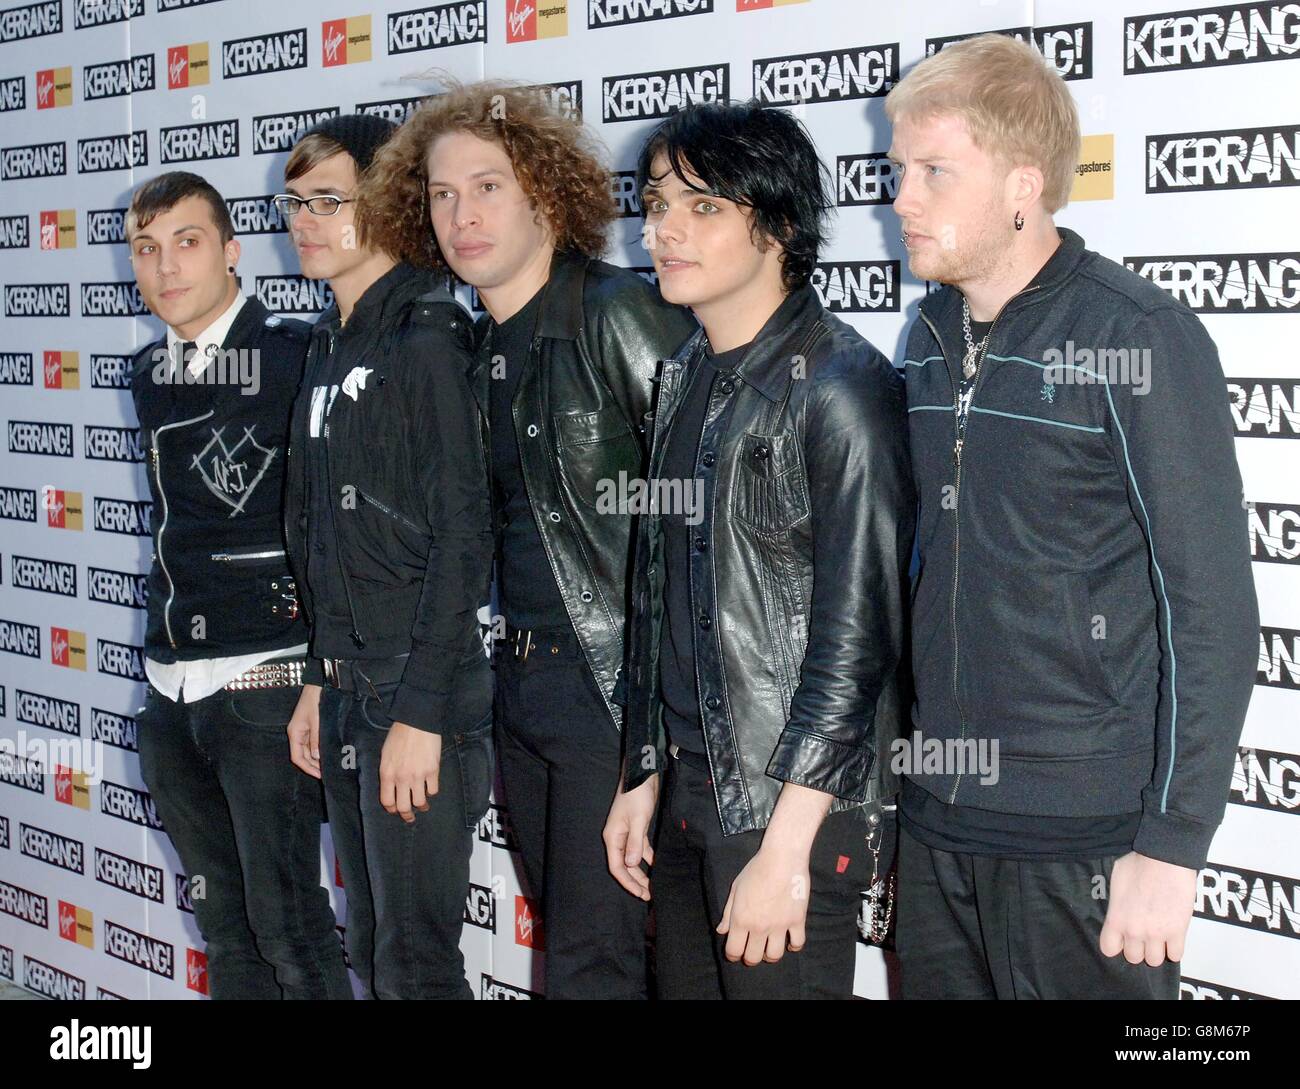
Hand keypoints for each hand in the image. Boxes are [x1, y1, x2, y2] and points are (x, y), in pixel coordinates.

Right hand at [287, 684, 322, 777]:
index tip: (319, 775)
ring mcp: (303, 730)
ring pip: (308, 750)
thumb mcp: (316, 721)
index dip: (308, 768)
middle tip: (326, 773)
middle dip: (313, 765)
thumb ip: (316, 739)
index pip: (297, 757)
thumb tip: (317, 756)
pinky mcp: (310, 727)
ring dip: (316, 758)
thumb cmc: (315, 700)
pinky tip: (328, 753)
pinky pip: (312, 743)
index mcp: (295, 733)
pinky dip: (319, 749)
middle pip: (302, 756)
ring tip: (329, 765)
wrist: (318, 685)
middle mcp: (297, 734)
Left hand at [379, 722, 441, 823]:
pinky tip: (430, 788)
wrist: (417, 722)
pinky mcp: (433, 771)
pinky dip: (431, 792)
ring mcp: (418, 776)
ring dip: (421, 806)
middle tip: (410, 817)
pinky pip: (433, 790)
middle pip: (404, 807)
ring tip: (423, 806)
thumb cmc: (399, 735)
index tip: (395, 810)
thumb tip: (392, 787)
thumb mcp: (385, 754)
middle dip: (407, 815)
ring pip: (419, 802)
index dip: (392, 809)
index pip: (387, 801)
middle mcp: (401, 778)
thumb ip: (387, 772)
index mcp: (387, 774)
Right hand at [603, 774, 658, 899]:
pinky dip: (647, 857)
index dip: (628, 882)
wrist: (642, 775)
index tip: (641, 894)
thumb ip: (635, 842)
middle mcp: (617, 837)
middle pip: (624, 865)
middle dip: (635, 880)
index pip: (617, 867)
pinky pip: (640, 848)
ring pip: (632, 858)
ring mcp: (627, 833)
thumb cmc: (638, 795)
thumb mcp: (638, 819)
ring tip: (652, 885)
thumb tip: (631, 864)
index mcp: (613, 837)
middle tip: (648, 895)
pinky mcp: (637, 827)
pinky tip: (655, 865)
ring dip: (641, 871)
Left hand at [718, 843, 811, 965]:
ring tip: (769, 950)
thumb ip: (727, 912)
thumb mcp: (736, 888)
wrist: (782, 858)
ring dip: (770, 956)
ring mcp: (779, 925)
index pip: (733, 950)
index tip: (735, 954)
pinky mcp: (797, 921)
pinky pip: (797, 943)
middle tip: (751, 953)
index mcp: (741, 919)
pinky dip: (793, 947)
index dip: (733, 956)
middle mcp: (759, 927)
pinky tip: (789, 943)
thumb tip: (721, 931)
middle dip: (750, 959)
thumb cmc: (755, 870)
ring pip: (774, 955)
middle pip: (753, 958)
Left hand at [1099, 851, 1197, 966]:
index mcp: (1116, 918)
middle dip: (1138, 947)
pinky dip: (1174, 948)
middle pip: (1134, 958)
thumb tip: (1121, 907)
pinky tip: (1173, 936)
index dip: (1116, 944)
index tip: (1122, 937)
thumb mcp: (1117, 881)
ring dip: (1156, 950)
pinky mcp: (1178, 932)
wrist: (1165, 859)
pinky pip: (1176, 955)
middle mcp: (1134, 931)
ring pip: (1154, 960)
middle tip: (1143, 934)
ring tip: (1159, 936)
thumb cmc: (1138, 863)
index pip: (1108, 949)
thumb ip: (1117, 902)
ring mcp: (1157, 934)